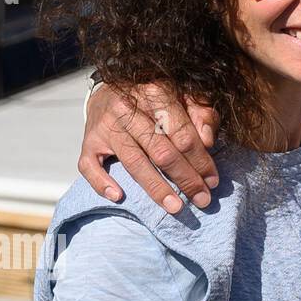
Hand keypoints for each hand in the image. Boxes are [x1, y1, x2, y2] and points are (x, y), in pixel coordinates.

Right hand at [80, 82, 220, 213]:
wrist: (110, 92)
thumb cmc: (155, 100)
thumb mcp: (184, 97)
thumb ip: (201, 115)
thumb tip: (207, 141)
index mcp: (156, 93)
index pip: (183, 134)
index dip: (201, 161)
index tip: (212, 181)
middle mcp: (128, 109)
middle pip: (161, 151)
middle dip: (185, 179)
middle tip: (202, 200)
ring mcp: (106, 126)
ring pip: (134, 162)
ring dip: (157, 189)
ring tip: (175, 207)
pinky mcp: (87, 141)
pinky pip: (90, 166)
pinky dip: (102, 183)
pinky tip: (119, 197)